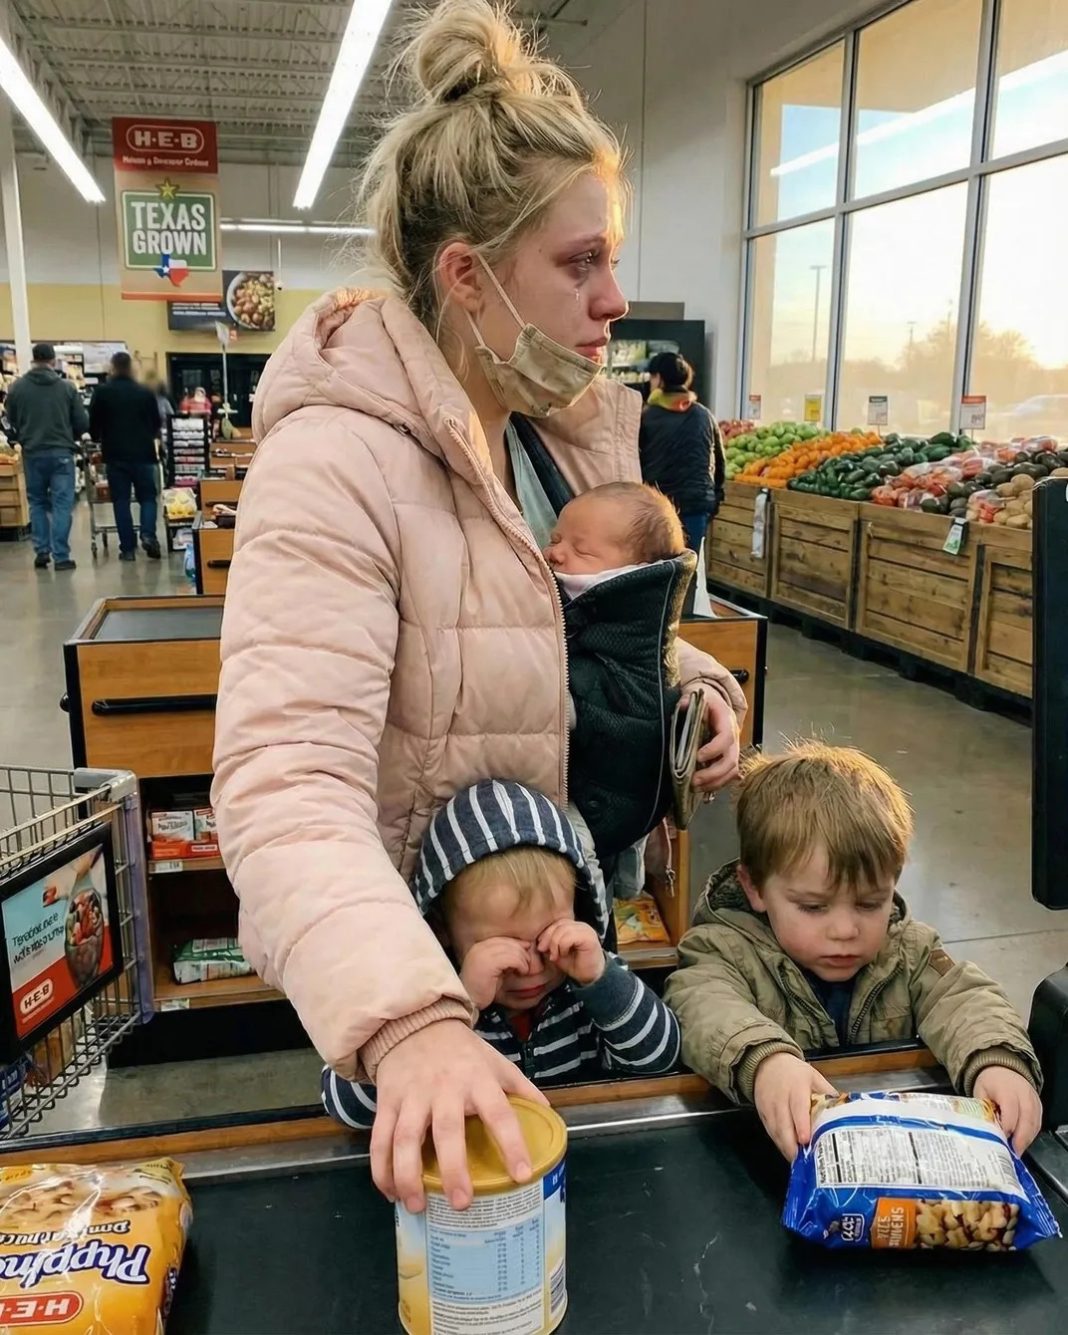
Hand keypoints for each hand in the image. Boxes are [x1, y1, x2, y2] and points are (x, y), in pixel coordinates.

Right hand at [372, 1019, 547, 1212]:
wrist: (414, 1023)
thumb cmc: (462, 1052)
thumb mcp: (496, 1061)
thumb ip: (521, 1088)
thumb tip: (549, 1116)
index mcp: (478, 1079)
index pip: (499, 1112)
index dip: (511, 1143)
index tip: (521, 1175)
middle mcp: (444, 1088)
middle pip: (447, 1130)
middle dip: (453, 1168)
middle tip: (461, 1203)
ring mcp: (412, 1095)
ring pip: (405, 1138)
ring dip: (408, 1175)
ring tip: (417, 1206)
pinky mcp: (387, 1102)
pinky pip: (380, 1139)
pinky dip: (381, 1169)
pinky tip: (391, 1193)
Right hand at [460, 937, 532, 1010]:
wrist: (470, 1001)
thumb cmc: (483, 988)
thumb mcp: (494, 968)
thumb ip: (504, 956)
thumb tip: (525, 945)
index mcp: (480, 946)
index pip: (503, 939)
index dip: (517, 944)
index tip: (526, 952)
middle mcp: (480, 947)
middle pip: (509, 942)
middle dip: (522, 952)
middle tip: (526, 964)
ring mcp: (483, 954)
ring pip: (513, 950)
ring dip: (523, 960)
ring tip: (523, 970)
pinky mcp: (490, 964)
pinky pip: (513, 959)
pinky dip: (521, 965)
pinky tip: (521, 973)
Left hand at [537, 919, 604, 985]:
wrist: (590, 977)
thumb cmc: (575, 965)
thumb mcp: (558, 952)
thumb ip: (550, 944)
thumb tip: (539, 940)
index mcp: (574, 927)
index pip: (557, 923)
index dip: (546, 933)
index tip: (541, 947)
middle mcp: (580, 926)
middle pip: (558, 924)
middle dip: (547, 938)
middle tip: (544, 950)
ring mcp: (585, 930)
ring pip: (562, 930)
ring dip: (554, 944)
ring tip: (555, 956)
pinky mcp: (589, 937)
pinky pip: (569, 937)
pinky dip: (562, 946)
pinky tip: (563, 955)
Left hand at [681, 684, 740, 794]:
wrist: (714, 702)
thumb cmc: (705, 701)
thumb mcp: (695, 696)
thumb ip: (688, 701)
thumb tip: (684, 705)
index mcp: (727, 721)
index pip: (726, 737)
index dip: (714, 749)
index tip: (698, 757)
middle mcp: (733, 737)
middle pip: (731, 760)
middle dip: (713, 774)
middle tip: (694, 781)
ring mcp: (731, 749)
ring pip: (731, 771)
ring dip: (715, 782)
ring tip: (695, 788)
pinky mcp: (726, 758)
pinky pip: (727, 775)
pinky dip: (716, 784)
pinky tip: (702, 788)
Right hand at [753, 1052, 836, 1160]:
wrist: (766, 1063)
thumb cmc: (794, 1073)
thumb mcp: (814, 1077)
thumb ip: (827, 1094)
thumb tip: (844, 1112)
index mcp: (796, 1088)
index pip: (798, 1108)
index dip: (801, 1125)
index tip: (805, 1140)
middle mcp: (780, 1099)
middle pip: (784, 1126)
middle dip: (792, 1145)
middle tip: (805, 1162)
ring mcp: (769, 1108)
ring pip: (776, 1132)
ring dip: (786, 1148)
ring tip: (800, 1162)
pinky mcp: (762, 1115)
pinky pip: (770, 1133)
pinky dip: (779, 1144)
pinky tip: (789, 1153)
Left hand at [974, 1066, 1042, 1153]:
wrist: (1002, 1068)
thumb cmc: (990, 1082)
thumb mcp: (980, 1092)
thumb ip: (983, 1109)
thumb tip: (984, 1129)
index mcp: (1006, 1090)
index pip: (1010, 1114)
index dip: (1005, 1129)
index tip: (1000, 1140)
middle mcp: (1023, 1094)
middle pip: (1026, 1120)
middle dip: (1020, 1139)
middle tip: (1013, 1152)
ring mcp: (1033, 1100)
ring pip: (1034, 1123)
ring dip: (1027, 1139)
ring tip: (1017, 1151)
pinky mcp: (1038, 1105)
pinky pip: (1038, 1122)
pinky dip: (1031, 1134)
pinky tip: (1023, 1142)